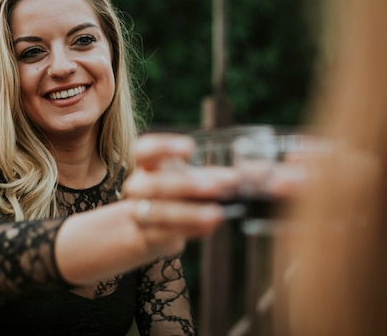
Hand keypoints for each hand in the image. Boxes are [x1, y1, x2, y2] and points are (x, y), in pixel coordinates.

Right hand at [122, 133, 238, 254]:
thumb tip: (247, 175)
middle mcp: (139, 187)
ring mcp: (139, 212)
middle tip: (215, 187)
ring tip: (216, 214)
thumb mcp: (191, 180)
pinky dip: (190, 229)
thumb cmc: (175, 195)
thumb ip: (214, 177)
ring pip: (158, 212)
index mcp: (148, 166)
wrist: (150, 229)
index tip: (190, 149)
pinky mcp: (147, 237)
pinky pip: (165, 233)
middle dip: (185, 185)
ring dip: (189, 213)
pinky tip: (210, 226)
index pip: (144, 150)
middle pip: (154, 183)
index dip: (163, 148)